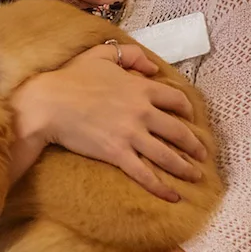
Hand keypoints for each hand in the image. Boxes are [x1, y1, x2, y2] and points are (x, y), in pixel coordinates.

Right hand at [12, 42, 207, 198]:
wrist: (48, 103)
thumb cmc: (70, 77)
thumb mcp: (101, 55)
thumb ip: (130, 55)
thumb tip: (152, 67)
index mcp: (141, 88)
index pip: (175, 100)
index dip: (186, 110)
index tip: (189, 118)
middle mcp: (142, 112)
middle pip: (178, 131)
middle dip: (194, 144)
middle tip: (202, 154)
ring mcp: (131, 135)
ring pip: (167, 155)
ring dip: (185, 168)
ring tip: (195, 176)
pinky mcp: (117, 154)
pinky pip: (145, 174)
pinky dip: (161, 187)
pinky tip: (173, 196)